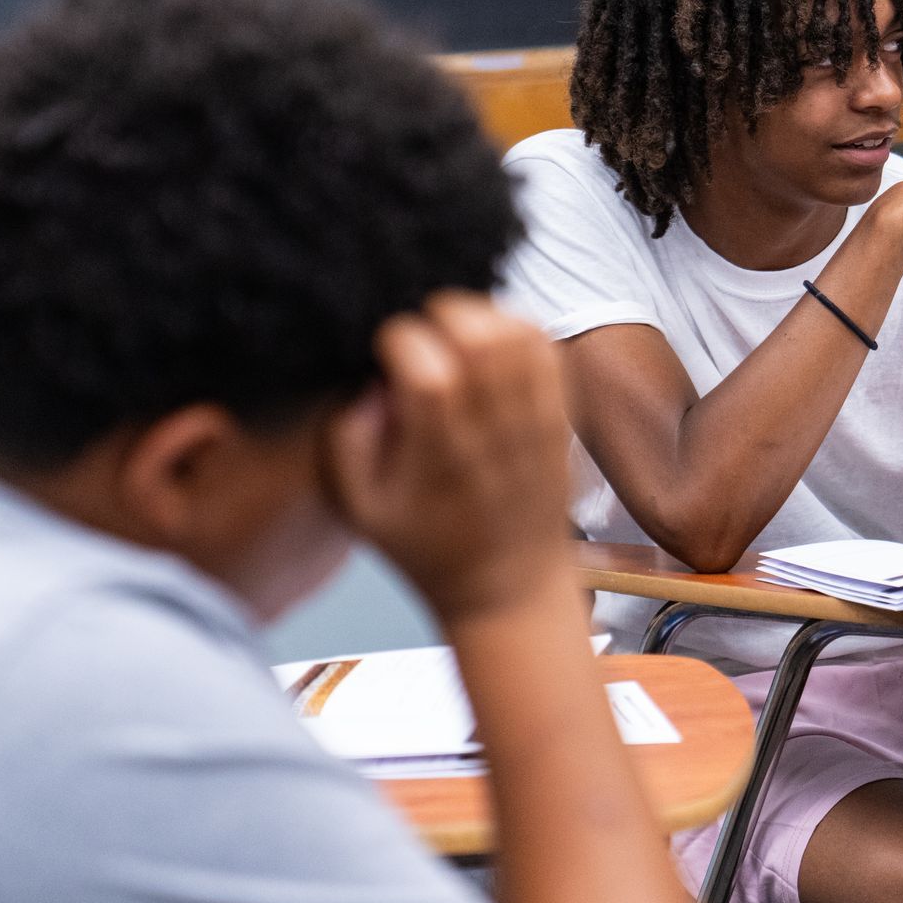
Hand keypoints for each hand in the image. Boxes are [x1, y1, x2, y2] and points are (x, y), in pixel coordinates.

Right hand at [323, 292, 573, 623]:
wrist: (507, 588)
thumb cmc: (426, 546)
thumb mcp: (358, 507)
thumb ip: (344, 438)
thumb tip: (370, 381)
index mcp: (437, 449)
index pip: (422, 361)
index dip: (395, 340)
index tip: (385, 355)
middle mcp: (491, 428)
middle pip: (476, 332)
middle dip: (439, 314)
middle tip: (422, 336)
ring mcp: (532, 420)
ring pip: (515, 330)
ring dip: (478, 315)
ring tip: (452, 337)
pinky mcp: (558, 416)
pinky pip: (546, 348)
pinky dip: (516, 328)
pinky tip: (489, 346)